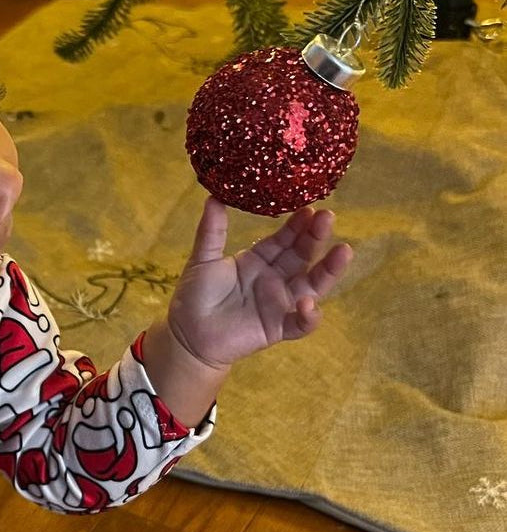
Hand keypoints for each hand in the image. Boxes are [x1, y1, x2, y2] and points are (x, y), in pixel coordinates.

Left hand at [166, 197, 352, 370]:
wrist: (187, 334)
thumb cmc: (195, 296)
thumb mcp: (202, 259)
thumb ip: (211, 231)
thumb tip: (214, 196)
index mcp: (258, 260)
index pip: (283, 239)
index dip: (296, 225)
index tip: (309, 208)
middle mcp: (274, 279)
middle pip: (302, 256)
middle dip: (316, 237)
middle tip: (327, 217)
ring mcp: (280, 303)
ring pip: (312, 285)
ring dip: (329, 270)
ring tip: (344, 251)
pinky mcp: (278, 328)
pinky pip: (300, 324)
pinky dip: (309, 316)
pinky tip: (308, 303)